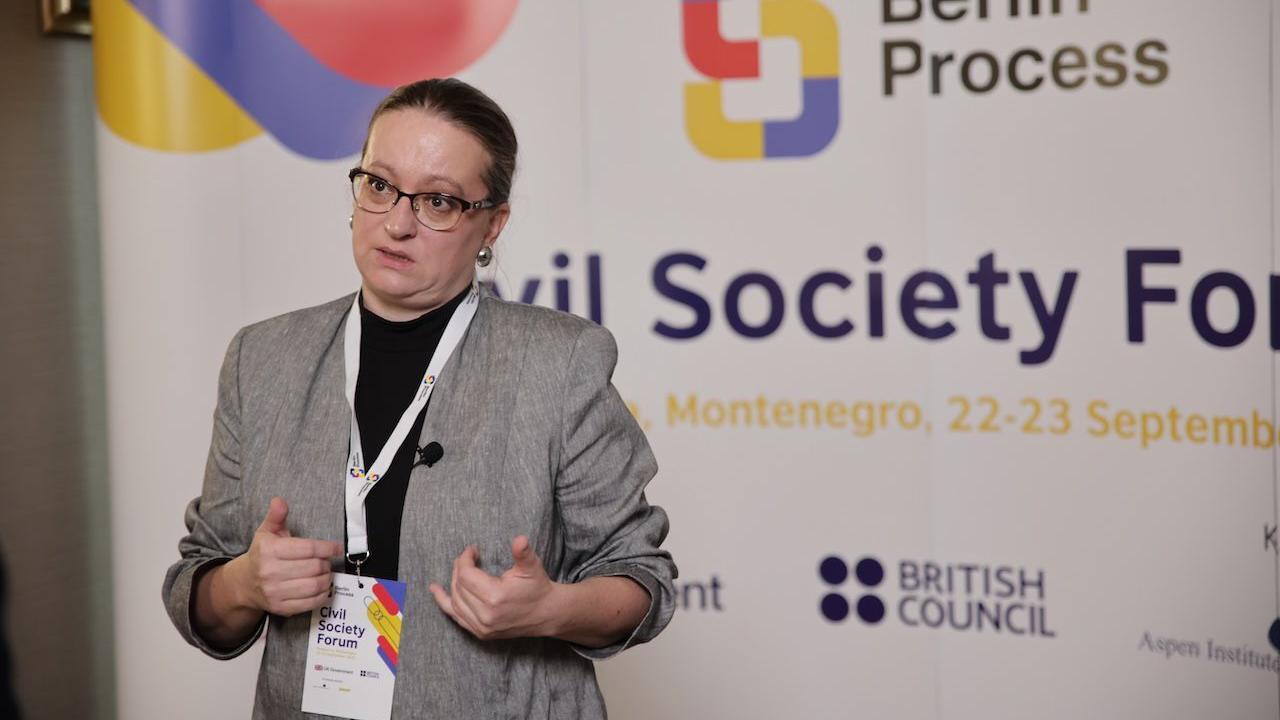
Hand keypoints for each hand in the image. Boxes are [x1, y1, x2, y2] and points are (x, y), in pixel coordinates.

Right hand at [224, 497, 341, 616]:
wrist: (244, 584)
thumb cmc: (262, 554)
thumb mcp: (266, 532)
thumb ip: (276, 516)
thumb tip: (279, 500)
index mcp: (269, 550)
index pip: (307, 548)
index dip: (327, 547)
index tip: (337, 548)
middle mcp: (270, 572)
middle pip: (314, 567)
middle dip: (326, 563)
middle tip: (326, 561)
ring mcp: (275, 592)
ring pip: (314, 585)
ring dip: (327, 579)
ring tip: (325, 573)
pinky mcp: (280, 608)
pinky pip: (310, 602)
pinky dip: (322, 595)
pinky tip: (322, 587)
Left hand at [429, 536, 558, 640]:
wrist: (546, 614)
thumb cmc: (537, 587)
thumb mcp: (532, 567)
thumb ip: (523, 553)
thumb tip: (519, 539)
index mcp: (495, 597)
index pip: (467, 575)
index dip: (465, 559)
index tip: (472, 550)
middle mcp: (485, 615)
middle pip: (459, 587)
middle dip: (459, 569)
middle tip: (466, 558)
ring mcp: (482, 627)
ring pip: (455, 602)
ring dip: (453, 584)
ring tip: (457, 569)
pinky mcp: (481, 633)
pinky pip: (457, 617)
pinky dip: (446, 604)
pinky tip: (436, 592)